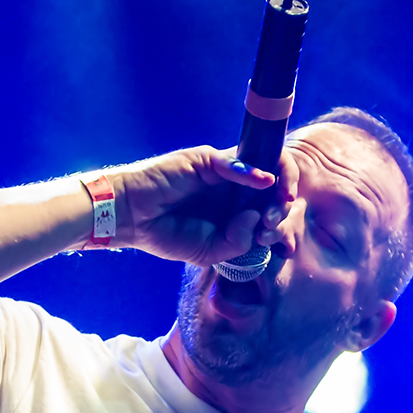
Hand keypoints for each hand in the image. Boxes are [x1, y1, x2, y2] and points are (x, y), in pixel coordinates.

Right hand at [109, 144, 300, 264]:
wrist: (131, 218)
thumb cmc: (166, 234)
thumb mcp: (210, 251)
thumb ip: (237, 240)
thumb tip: (257, 217)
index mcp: (234, 211)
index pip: (268, 208)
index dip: (279, 220)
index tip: (280, 239)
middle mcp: (231, 189)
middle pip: (271, 188)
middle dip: (282, 205)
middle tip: (277, 223)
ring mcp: (220, 173)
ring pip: (260, 170)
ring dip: (276, 186)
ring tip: (280, 204)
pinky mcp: (205, 160)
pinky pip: (234, 161)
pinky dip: (252, 171)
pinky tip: (264, 182)